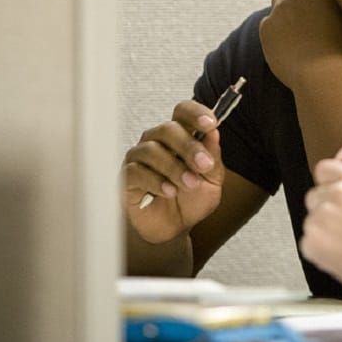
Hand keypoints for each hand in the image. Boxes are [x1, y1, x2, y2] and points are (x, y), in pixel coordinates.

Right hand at [121, 100, 225, 243]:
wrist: (173, 229)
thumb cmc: (191, 200)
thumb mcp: (212, 181)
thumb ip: (213, 157)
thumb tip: (214, 133)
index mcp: (181, 136)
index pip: (183, 112)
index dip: (196, 113)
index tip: (211, 124)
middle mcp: (158, 141)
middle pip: (168, 129)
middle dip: (189, 147)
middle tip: (203, 165)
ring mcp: (140, 158)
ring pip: (152, 150)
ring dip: (174, 167)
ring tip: (189, 184)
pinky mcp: (127, 177)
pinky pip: (136, 171)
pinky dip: (156, 181)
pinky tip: (169, 191)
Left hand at [258, 0, 341, 89]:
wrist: (323, 76)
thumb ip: (341, 12)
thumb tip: (338, 10)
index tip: (321, 9)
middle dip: (302, 1)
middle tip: (308, 20)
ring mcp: (282, 8)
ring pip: (279, 1)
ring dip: (285, 11)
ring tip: (294, 32)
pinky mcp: (266, 26)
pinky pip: (268, 24)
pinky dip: (274, 32)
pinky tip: (285, 46)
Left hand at [301, 158, 341, 304]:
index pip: (325, 169)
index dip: (327, 182)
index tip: (330, 191)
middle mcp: (338, 193)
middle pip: (314, 196)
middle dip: (325, 209)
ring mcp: (323, 216)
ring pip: (311, 221)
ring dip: (323, 232)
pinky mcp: (313, 240)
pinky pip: (308, 245)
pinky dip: (320, 252)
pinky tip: (341, 257)